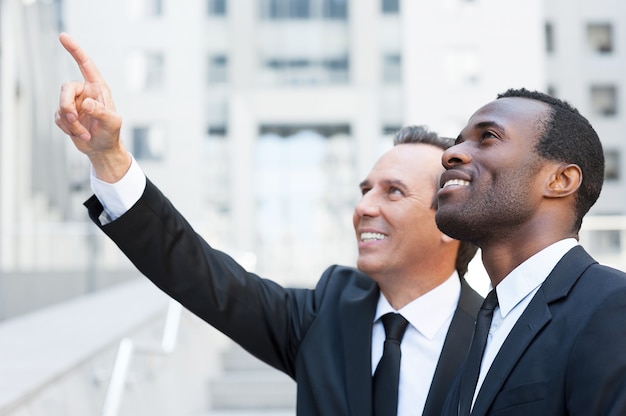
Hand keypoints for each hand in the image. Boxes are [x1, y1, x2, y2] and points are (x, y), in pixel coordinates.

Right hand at [55, 32, 129, 181]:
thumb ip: (101, 112)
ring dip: (71, 123)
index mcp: (98, 88)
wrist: (103, 149)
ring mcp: (74, 103)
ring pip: (61, 106)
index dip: (75, 50)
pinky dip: (68, 129)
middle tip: (73, 118)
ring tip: (85, 134)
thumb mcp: (112, 123)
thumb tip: (86, 103)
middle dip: (66, 105)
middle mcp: (85, 92)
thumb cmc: (111, 133)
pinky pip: (58, 118)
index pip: (86, 65)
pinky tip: (80, 135)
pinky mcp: (66, 115)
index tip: (63, 36)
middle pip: (65, 88)